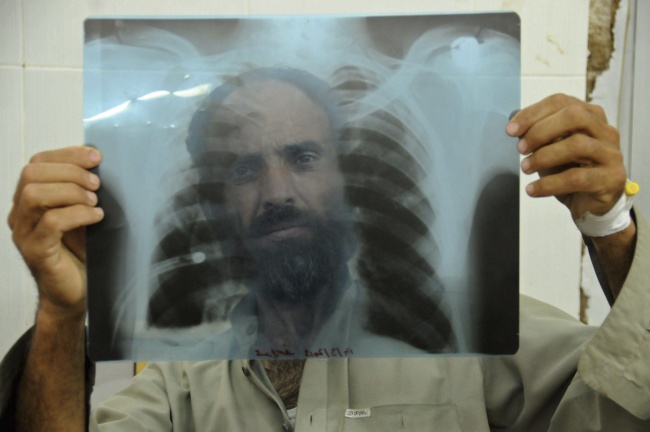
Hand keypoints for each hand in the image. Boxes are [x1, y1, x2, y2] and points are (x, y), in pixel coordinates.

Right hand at [7, 146, 103, 319]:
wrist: (76, 291)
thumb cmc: (81, 251)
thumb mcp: (83, 213)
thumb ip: (82, 190)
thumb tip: (98, 162)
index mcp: (29, 199)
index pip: (37, 162)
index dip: (67, 154)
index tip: (96, 157)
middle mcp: (20, 213)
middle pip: (31, 173)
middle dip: (69, 171)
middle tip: (96, 184)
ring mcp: (24, 233)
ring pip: (35, 194)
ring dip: (70, 192)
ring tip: (94, 202)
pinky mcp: (35, 251)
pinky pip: (50, 222)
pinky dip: (77, 214)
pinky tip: (96, 217)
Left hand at [507, 94, 626, 220]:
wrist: (589, 204)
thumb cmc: (569, 171)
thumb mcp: (549, 149)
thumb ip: (537, 136)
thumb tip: (515, 128)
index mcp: (590, 117)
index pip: (561, 102)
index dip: (532, 113)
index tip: (510, 130)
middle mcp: (605, 131)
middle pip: (574, 116)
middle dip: (541, 131)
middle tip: (521, 149)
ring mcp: (612, 154)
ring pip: (577, 145)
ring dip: (544, 156)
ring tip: (525, 168)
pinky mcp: (611, 178)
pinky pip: (577, 177)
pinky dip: (549, 184)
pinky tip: (532, 189)